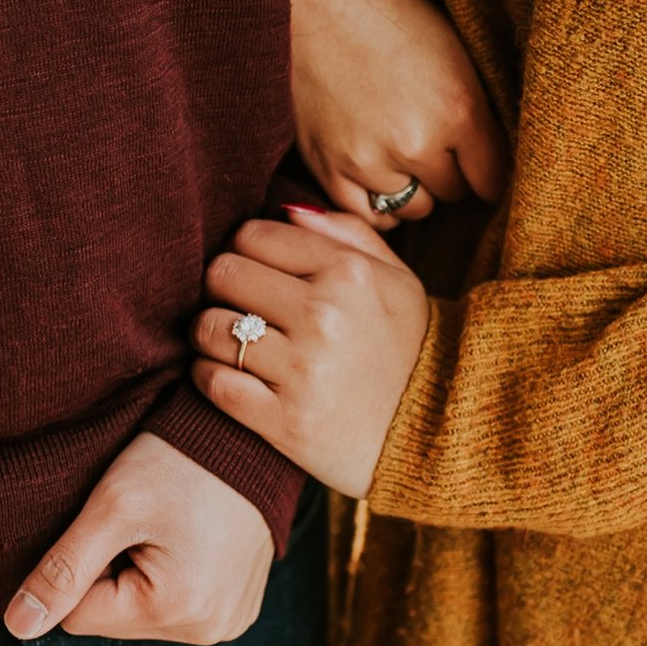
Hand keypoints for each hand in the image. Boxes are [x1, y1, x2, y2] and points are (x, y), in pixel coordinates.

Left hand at [5, 432, 273, 643]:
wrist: (247, 435)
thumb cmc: (178, 462)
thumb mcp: (112, 508)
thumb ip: (62, 570)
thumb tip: (18, 626)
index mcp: (177, 610)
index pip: (80, 615)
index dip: (84, 564)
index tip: (116, 525)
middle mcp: (210, 630)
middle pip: (114, 619)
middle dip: (114, 572)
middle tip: (144, 522)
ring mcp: (229, 622)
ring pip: (143, 615)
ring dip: (142, 575)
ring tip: (168, 527)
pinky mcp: (239, 611)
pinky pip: (179, 609)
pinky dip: (172, 578)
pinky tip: (189, 539)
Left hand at [190, 207, 430, 498]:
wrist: (438, 436)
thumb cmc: (410, 351)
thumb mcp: (398, 282)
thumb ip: (347, 235)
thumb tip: (287, 209)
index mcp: (348, 273)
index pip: (252, 235)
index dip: (244, 251)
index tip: (254, 272)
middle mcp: (324, 316)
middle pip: (223, 274)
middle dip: (222, 287)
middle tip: (238, 306)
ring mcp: (302, 371)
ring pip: (209, 327)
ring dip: (211, 333)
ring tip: (233, 343)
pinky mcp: (284, 422)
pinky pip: (212, 381)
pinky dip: (208, 376)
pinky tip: (230, 376)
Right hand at [289, 0, 508, 229]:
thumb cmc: (385, 13)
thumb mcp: (452, 53)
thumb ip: (475, 113)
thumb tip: (494, 163)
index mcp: (458, 109)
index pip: (494, 180)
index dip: (489, 171)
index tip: (482, 164)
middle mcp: (416, 144)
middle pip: (454, 193)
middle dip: (449, 171)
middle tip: (433, 138)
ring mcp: (368, 161)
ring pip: (413, 208)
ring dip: (414, 187)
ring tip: (401, 150)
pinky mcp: (327, 167)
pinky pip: (367, 215)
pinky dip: (379, 203)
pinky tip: (380, 177)